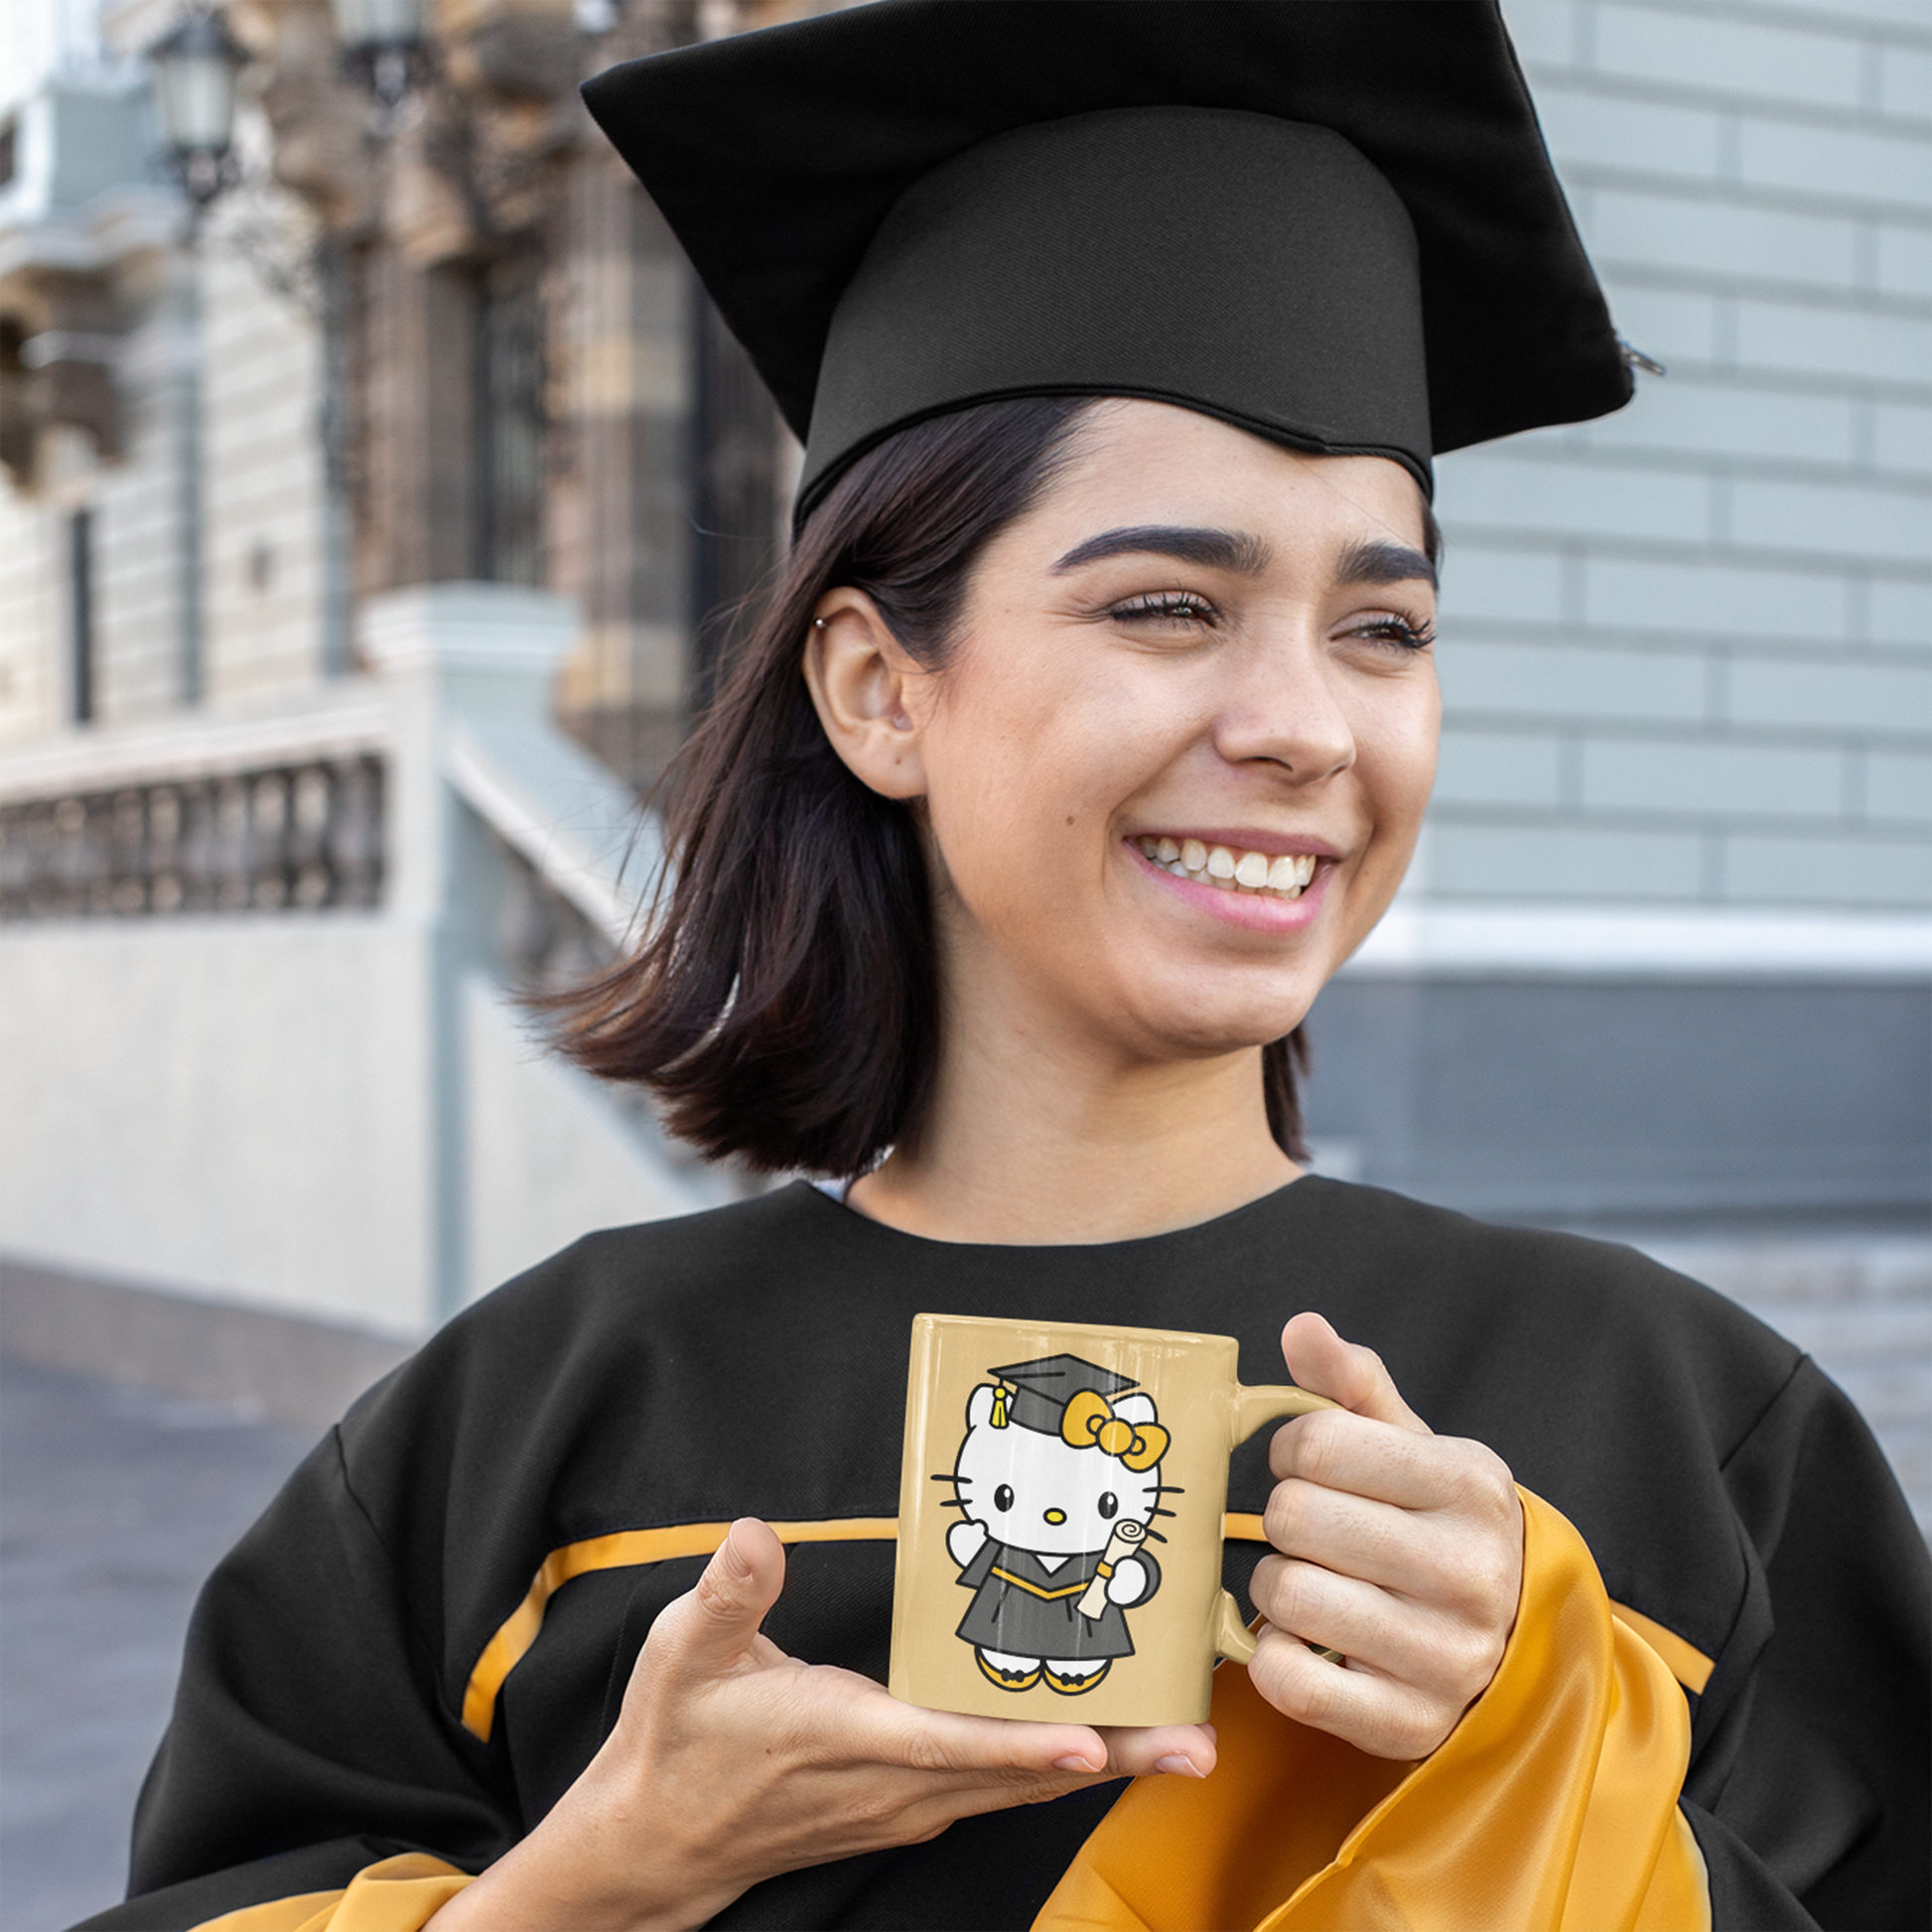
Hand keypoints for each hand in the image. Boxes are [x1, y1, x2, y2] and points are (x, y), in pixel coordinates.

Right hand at [431, 1520, 1215, 1931]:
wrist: (658, 1841)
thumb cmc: (678, 1740)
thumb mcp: (686, 1654)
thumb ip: (730, 1594)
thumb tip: (756, 1535)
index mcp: (850, 1735)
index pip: (952, 1746)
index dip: (1024, 1749)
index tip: (1093, 1745)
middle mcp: (895, 1781)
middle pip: (1020, 1774)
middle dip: (1111, 1758)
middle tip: (1195, 1742)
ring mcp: (906, 1801)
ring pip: (1021, 1786)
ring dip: (1102, 1764)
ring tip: (1180, 1741)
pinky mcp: (908, 1804)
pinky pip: (1000, 1788)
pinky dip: (1056, 1767)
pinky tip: (1100, 1743)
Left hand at [1246, 1313, 1522, 1761]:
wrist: (1517, 1646)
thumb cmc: (1442, 1528)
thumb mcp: (1417, 1447)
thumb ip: (1354, 1386)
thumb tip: (1301, 1327)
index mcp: (1468, 1486)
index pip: (1317, 1443)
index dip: (1292, 1449)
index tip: (1307, 1466)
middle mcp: (1467, 1571)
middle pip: (1293, 1516)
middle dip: (1284, 1517)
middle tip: (1311, 1530)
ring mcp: (1444, 1655)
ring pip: (1285, 1594)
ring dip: (1277, 1585)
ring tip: (1313, 1581)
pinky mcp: (1409, 1722)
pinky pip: (1288, 1678)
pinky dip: (1273, 1656)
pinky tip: (1306, 1641)